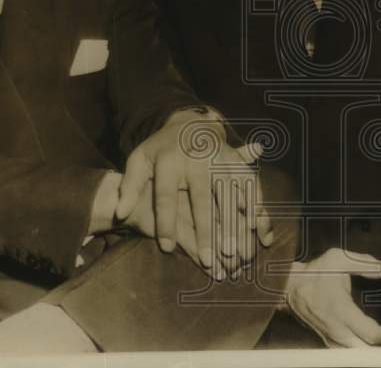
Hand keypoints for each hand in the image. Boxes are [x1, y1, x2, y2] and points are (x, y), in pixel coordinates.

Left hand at [114, 108, 272, 276]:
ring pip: (230, 194)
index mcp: (169, 161)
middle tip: (210, 258)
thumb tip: (120, 212)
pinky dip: (257, 207)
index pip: (166, 196)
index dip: (166, 222)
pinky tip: (260, 230)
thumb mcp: (139, 160)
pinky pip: (250, 184)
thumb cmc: (161, 150)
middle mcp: (197, 160)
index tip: (167, 248)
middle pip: (203, 198)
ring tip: (238, 252)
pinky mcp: (236, 161)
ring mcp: (220, 159)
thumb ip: (129, 186)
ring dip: (236, 223)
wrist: (190, 122)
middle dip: (207, 229)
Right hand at [285, 248, 380, 347]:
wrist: (288, 287)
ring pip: (356, 357)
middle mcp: (337, 330)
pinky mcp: (328, 341)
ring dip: (374, 353)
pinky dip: (362, 353)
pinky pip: (348, 355)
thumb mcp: (338, 259)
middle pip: (366, 353)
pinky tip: (374, 348)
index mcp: (341, 310)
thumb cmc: (315, 272)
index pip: (371, 333)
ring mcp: (331, 338)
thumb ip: (365, 263)